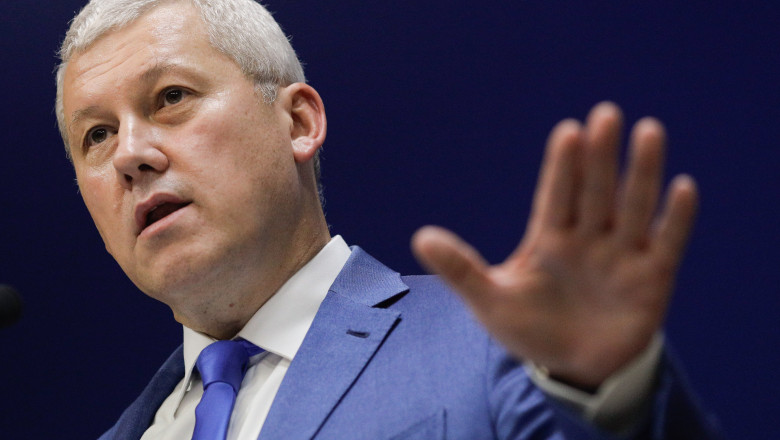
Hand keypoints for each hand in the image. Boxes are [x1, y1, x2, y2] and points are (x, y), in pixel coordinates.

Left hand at [412, 102, 697, 387]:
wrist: (573, 369)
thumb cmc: (530, 330)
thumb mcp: (490, 301)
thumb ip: (460, 269)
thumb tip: (420, 237)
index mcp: (549, 238)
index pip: (556, 194)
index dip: (562, 166)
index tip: (568, 132)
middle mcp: (588, 238)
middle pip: (595, 190)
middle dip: (600, 156)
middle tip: (605, 114)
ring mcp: (621, 256)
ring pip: (633, 207)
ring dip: (641, 172)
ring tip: (648, 131)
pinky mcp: (652, 280)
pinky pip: (667, 244)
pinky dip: (676, 219)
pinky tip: (683, 187)